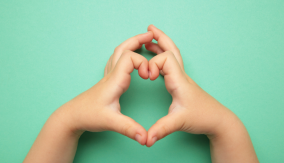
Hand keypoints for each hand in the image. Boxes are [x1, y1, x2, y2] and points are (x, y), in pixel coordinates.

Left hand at [56, 31, 153, 144]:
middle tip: (151, 35)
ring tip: (144, 41)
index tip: (150, 76)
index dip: (144, 63)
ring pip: (118, 53)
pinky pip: (116, 61)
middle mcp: (111, 75)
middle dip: (138, 40)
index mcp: (114, 80)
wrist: (72, 116)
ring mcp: (108, 76)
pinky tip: (129, 57)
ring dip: (131, 44)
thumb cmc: (88, 116)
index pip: (130, 58)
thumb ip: (129, 128)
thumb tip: (145, 137)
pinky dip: (126, 54)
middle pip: (123, 49)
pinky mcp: (107, 81)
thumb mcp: (110, 123)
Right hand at [145, 25, 257, 162]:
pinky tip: (157, 62)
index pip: (165, 59)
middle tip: (149, 29)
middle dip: (160, 38)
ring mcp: (183, 78)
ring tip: (150, 41)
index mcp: (180, 81)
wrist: (218, 120)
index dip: (152, 64)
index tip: (148, 77)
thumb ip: (161, 129)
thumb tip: (146, 138)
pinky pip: (172, 65)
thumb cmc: (202, 118)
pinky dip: (163, 59)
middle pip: (172, 50)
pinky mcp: (182, 84)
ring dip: (161, 46)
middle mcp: (182, 76)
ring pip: (172, 56)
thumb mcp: (179, 122)